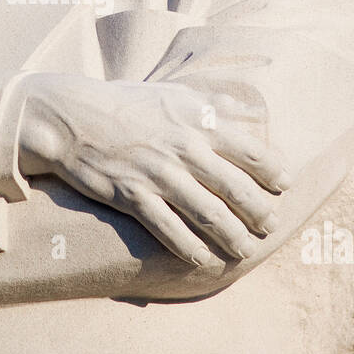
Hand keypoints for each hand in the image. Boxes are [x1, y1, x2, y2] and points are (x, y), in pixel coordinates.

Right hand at [16, 74, 290, 269]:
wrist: (70, 116)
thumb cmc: (124, 103)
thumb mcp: (172, 93)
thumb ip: (213, 103)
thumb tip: (249, 110)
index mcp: (197, 121)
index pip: (251, 150)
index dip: (273, 172)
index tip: (283, 186)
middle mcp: (183, 149)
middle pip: (236, 189)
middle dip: (259, 212)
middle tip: (271, 226)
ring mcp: (158, 174)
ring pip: (208, 214)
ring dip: (233, 236)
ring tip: (246, 250)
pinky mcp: (131, 195)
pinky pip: (168, 229)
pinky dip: (190, 248)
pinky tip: (203, 260)